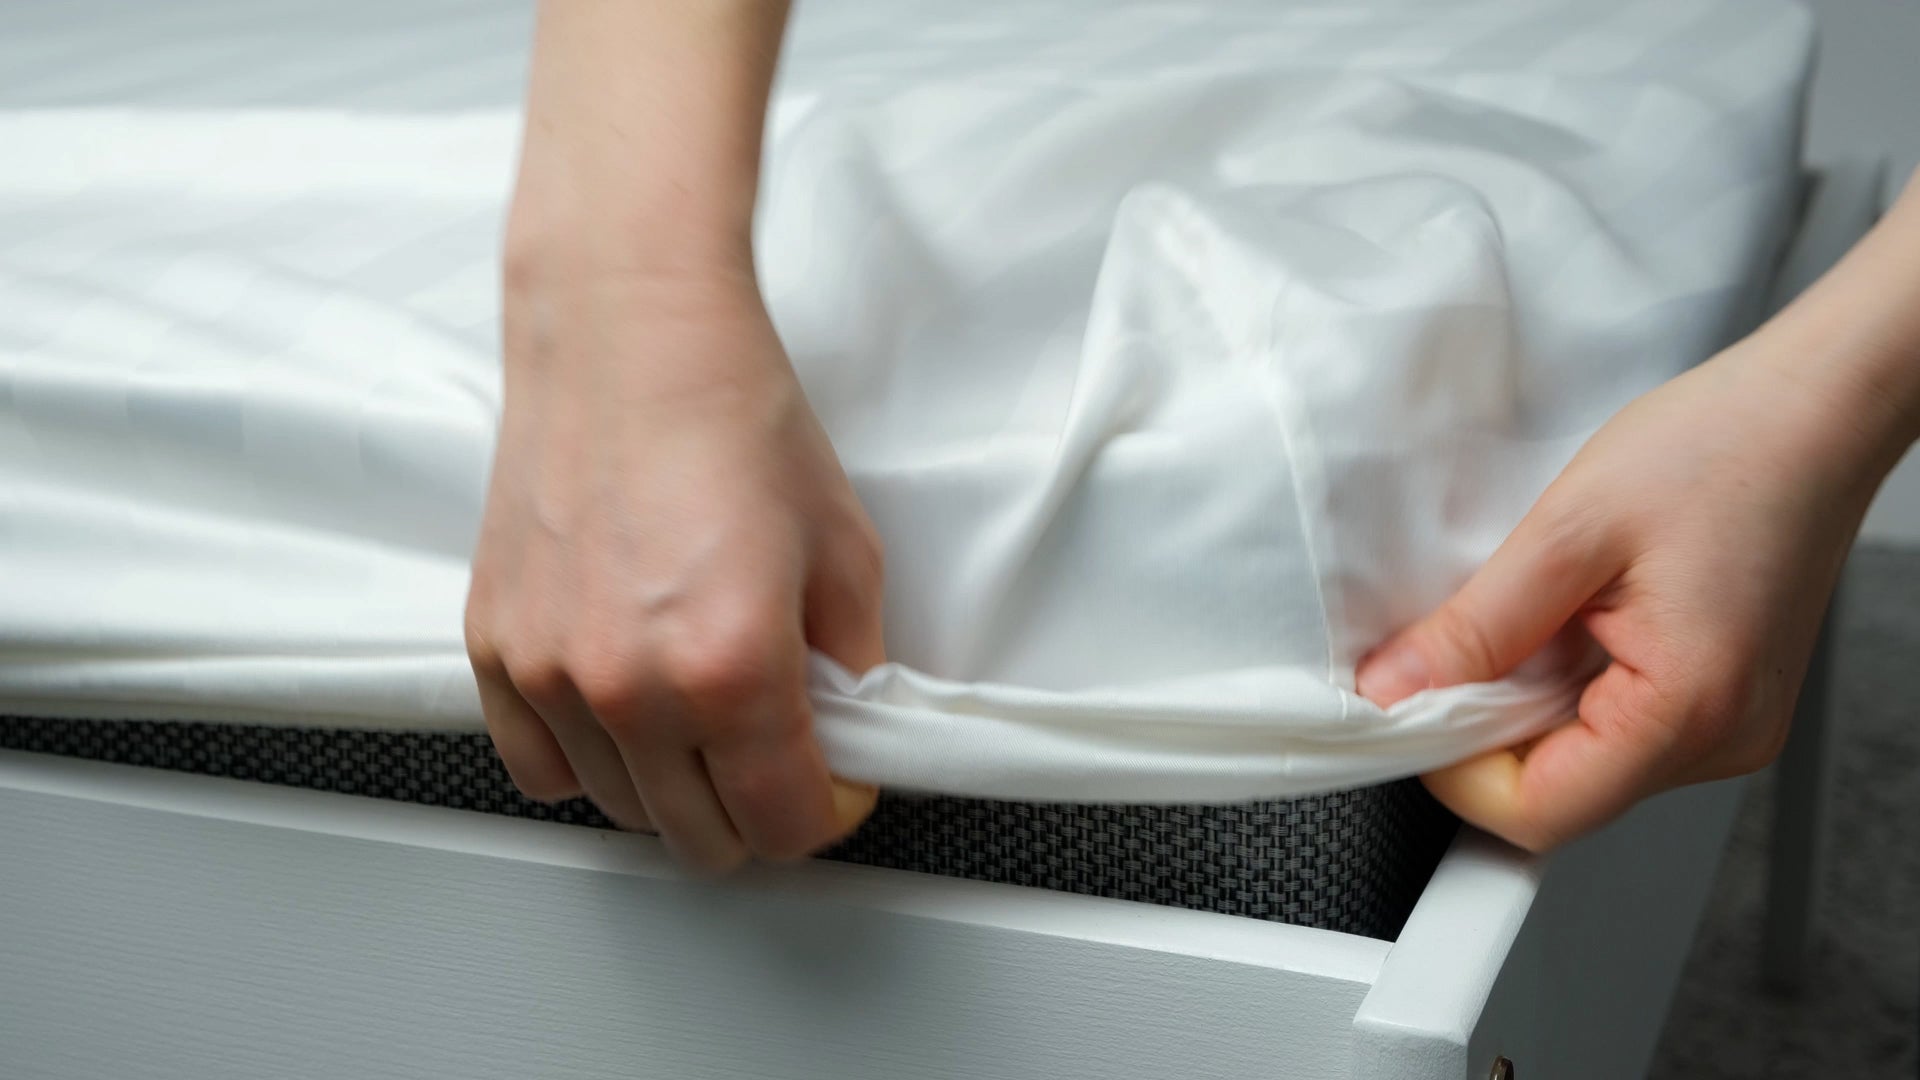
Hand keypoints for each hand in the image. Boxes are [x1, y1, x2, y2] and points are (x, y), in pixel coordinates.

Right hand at [465, 262, 883, 873]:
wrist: (631, 331)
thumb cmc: (732, 415)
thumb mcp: (846, 550)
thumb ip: (854, 668)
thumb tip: (848, 731)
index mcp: (733, 670)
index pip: (788, 825)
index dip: (831, 811)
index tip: (837, 782)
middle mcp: (632, 687)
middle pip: (703, 840)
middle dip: (756, 811)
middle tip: (778, 753)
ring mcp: (552, 673)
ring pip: (621, 811)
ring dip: (673, 786)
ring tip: (703, 715)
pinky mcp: (496, 647)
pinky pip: (538, 768)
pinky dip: (587, 761)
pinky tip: (624, 710)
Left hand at [1355, 330, 1898, 852]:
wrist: (1814, 409)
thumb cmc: (1722, 447)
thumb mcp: (1568, 530)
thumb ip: (1477, 626)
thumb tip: (1395, 688)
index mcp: (1690, 709)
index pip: (1539, 813)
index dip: (1455, 770)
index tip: (1412, 704)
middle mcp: (1723, 740)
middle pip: (1561, 795)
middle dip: (1488, 731)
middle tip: (1464, 645)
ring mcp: (1731, 727)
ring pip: (1587, 763)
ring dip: (1531, 705)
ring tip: (1540, 615)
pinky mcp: (1726, 702)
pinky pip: (1621, 728)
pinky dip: (1573, 687)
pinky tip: (1577, 620)